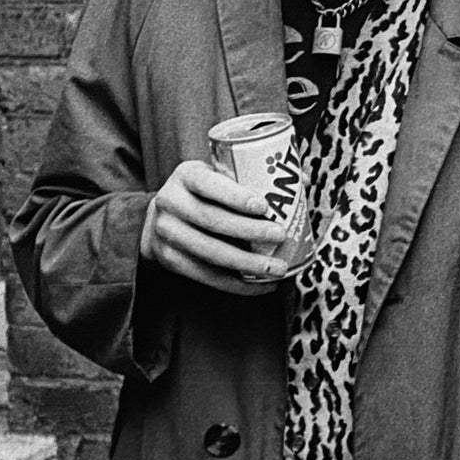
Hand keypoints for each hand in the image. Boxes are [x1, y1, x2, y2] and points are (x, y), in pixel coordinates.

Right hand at [140, 160, 289, 293]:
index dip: (235, 196)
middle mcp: (169, 201)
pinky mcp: (168, 259)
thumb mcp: (218, 175)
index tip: (263, 206)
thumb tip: (300, 179)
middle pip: (211, 219)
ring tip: (277, 268)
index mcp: (186, 175)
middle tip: (280, 235)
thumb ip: (254, 174)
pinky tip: (261, 285)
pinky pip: (205, 275)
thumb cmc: (204, 193)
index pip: (208, 184)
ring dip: (247, 263)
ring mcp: (165, 232)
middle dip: (249, 231)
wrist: (159, 217)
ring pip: (209, 252)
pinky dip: (236, 284)